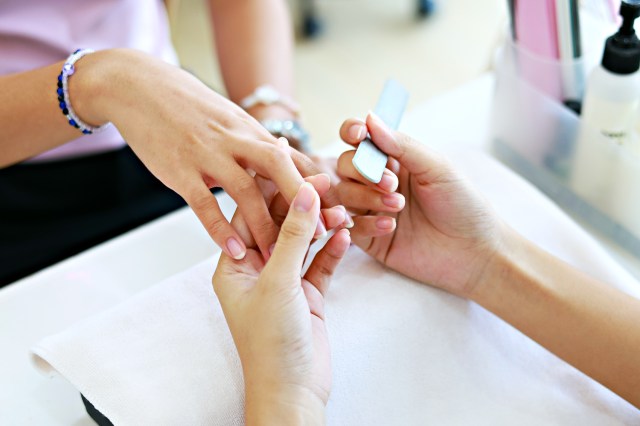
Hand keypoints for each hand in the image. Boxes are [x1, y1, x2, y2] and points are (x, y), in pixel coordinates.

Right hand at [74, 49, 323, 259]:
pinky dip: (220, 229)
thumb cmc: (188, 105)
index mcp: (250, 129)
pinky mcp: (180, 170)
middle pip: (279, 170)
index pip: (293, 159)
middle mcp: (235, 140)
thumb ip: (254, 142)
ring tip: (276, 256)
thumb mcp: (229, 116)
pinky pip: (204, 204)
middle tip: (320, 234)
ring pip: (245, 192)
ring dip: (263, 226)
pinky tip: (234, 250)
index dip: (316, 186)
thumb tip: (283, 161)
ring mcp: (207, 154)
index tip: (335, 210)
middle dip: (302, 202)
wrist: (139, 86)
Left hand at [213, 181, 349, 422]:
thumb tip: (305, 193)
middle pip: (279, 224)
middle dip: (301, 203)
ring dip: (321, 226)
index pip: (249, 213)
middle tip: (323, 179)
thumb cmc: (271, 344)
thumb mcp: (279, 282)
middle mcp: (257, 270)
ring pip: (303, 242)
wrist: (292, 390)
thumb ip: (294, 236)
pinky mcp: (307, 295)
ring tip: (341, 210)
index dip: (267, 184)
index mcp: (235, 265)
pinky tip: (346, 236)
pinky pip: (321, 264)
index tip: (282, 156)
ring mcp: (284, 283)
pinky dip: (332, 250)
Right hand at [336, 113, 502, 296]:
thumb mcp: (437, 168)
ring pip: (344, 195)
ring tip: (398, 206)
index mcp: (395, 160)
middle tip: (392, 184)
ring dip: (367, 196)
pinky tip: (390, 226)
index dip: (352, 132)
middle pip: (346, 166)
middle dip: (363, 171)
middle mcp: (378, 183)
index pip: (360, 139)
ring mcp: (372, 210)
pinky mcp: (370, 239)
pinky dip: (365, 223)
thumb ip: (402, 146)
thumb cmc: (463, 205)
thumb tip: (370, 118)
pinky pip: (350, 227)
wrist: (475, 251)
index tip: (358, 135)